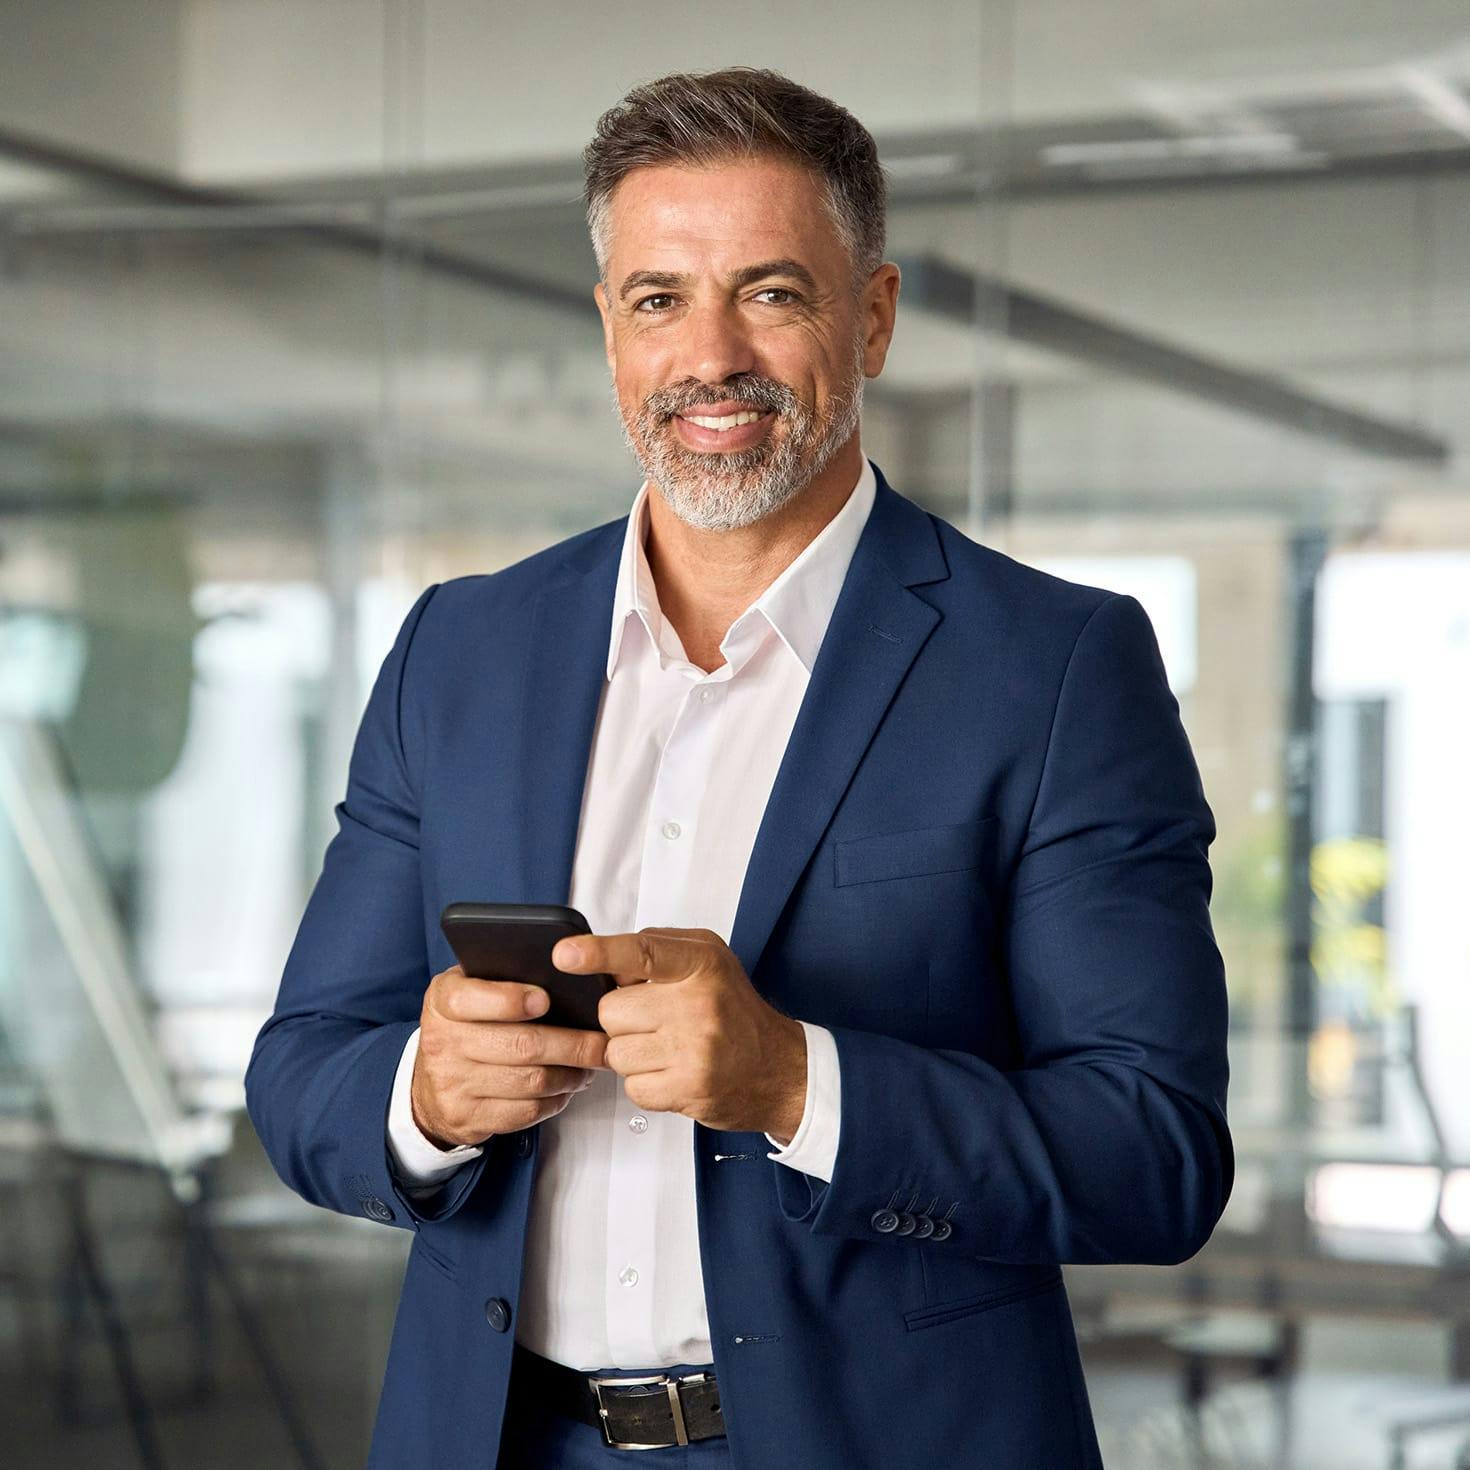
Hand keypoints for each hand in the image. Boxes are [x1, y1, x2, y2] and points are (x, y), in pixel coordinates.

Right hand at [411, 964, 606, 1147]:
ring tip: (589, 1065)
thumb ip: (502, 978)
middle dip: (571, 1045)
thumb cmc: (464, 1027)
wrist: (429, 1087)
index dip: (510, 1000)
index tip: (545, 999)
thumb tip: (561, 973)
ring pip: (530, 1082)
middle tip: (600, 1043)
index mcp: (443, 1001)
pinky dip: (555, 1100)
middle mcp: (443, 1042)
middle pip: (520, 1045)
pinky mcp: (468, 1117)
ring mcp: (453, 1083)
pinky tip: (566, 1087)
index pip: (471, 998)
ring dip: (570, 1075)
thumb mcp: (469, 990)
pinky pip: (524, 1112)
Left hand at [553, 927, 807, 1140]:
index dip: (598, 953)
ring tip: (668, 1049)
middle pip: (612, 1010)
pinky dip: (645, 1082)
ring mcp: (694, 1049)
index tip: (565, 954)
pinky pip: (631, 1086)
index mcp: (701, 964)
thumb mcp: (707, 960)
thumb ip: (656, 949)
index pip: (641, 953)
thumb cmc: (735, 1011)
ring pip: (616, 1051)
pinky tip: (672, 1072)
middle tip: (656, 1022)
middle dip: (622, 1019)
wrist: (779, 1070)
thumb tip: (604, 962)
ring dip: (632, 1053)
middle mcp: (698, 1003)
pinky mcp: (688, 1089)